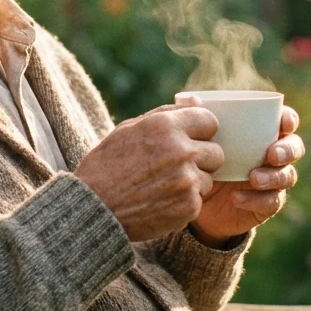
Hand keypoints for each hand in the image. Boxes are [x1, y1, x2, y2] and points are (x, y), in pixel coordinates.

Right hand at [73, 104, 223, 241]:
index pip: (210, 121)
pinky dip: (184, 203)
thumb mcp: (129, 129)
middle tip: (177, 167)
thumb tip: (197, 101)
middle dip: (201, 159)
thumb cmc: (107, 165)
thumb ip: (167, 113)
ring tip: (164, 187)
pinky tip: (161, 202)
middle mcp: (181, 151)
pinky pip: (199, 201)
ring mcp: (187, 180)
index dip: (200, 132)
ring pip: (208, 179)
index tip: (190, 140)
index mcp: (166, 126)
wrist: (93, 209)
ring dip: (192, 183)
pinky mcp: (189, 207)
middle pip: (217, 152)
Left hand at [187, 103, 303, 246]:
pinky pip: (272, 202)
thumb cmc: (200, 158)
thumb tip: (193, 98)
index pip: (286, 120)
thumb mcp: (196, 138)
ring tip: (253, 178)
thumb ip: (194, 116)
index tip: (283, 123)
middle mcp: (272, 154)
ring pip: (288, 176)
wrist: (194, 197)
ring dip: (274, 176)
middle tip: (271, 155)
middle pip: (294, 147)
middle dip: (287, 150)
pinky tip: (237, 198)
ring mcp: (272, 180)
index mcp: (262, 131)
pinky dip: (256, 200)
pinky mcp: (266, 204)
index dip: (289, 119)